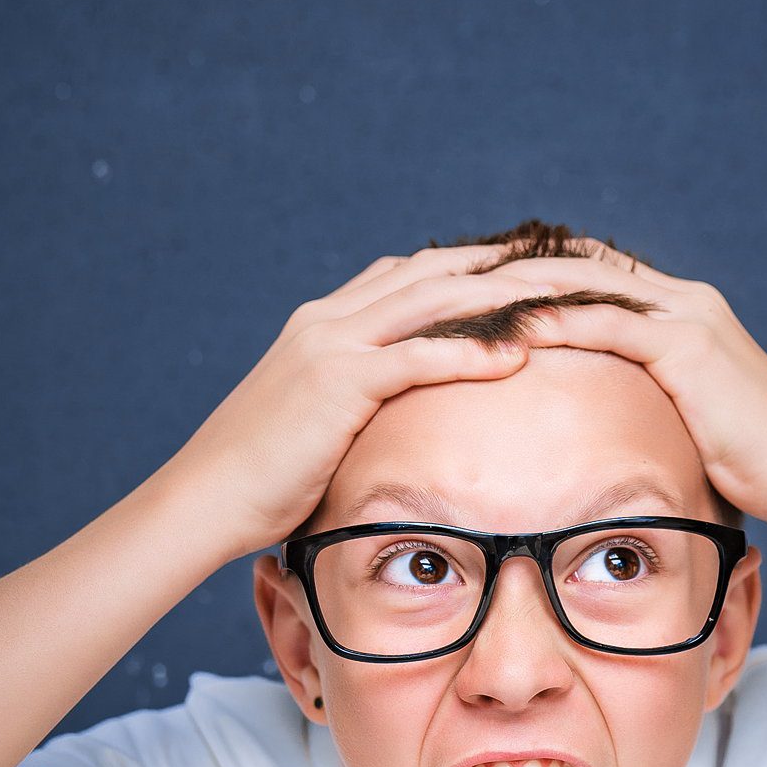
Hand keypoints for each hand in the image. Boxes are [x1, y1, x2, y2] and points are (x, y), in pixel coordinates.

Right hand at [167, 247, 576, 562]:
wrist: (202, 499)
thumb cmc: (259, 479)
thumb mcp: (314, 426)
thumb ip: (354, 406)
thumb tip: (396, 424)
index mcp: (323, 323)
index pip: (409, 273)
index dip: (469, 266)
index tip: (524, 269)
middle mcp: (328, 320)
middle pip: (433, 272)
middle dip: (501, 267)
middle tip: (564, 269)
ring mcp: (331, 345)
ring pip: (433, 301)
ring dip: (501, 298)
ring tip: (561, 301)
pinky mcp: (336, 382)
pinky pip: (417, 357)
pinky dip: (470, 353)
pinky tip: (517, 358)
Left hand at [486, 241, 766, 526]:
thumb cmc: (758, 465)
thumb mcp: (694, 422)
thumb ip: (654, 406)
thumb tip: (609, 432)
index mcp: (685, 311)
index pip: (597, 273)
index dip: (538, 274)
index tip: (480, 285)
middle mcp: (685, 300)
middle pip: (581, 263)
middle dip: (516, 267)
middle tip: (450, 277)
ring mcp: (687, 317)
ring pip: (585, 284)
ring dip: (522, 287)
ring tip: (462, 297)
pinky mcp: (687, 346)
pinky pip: (605, 323)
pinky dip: (555, 322)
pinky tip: (509, 331)